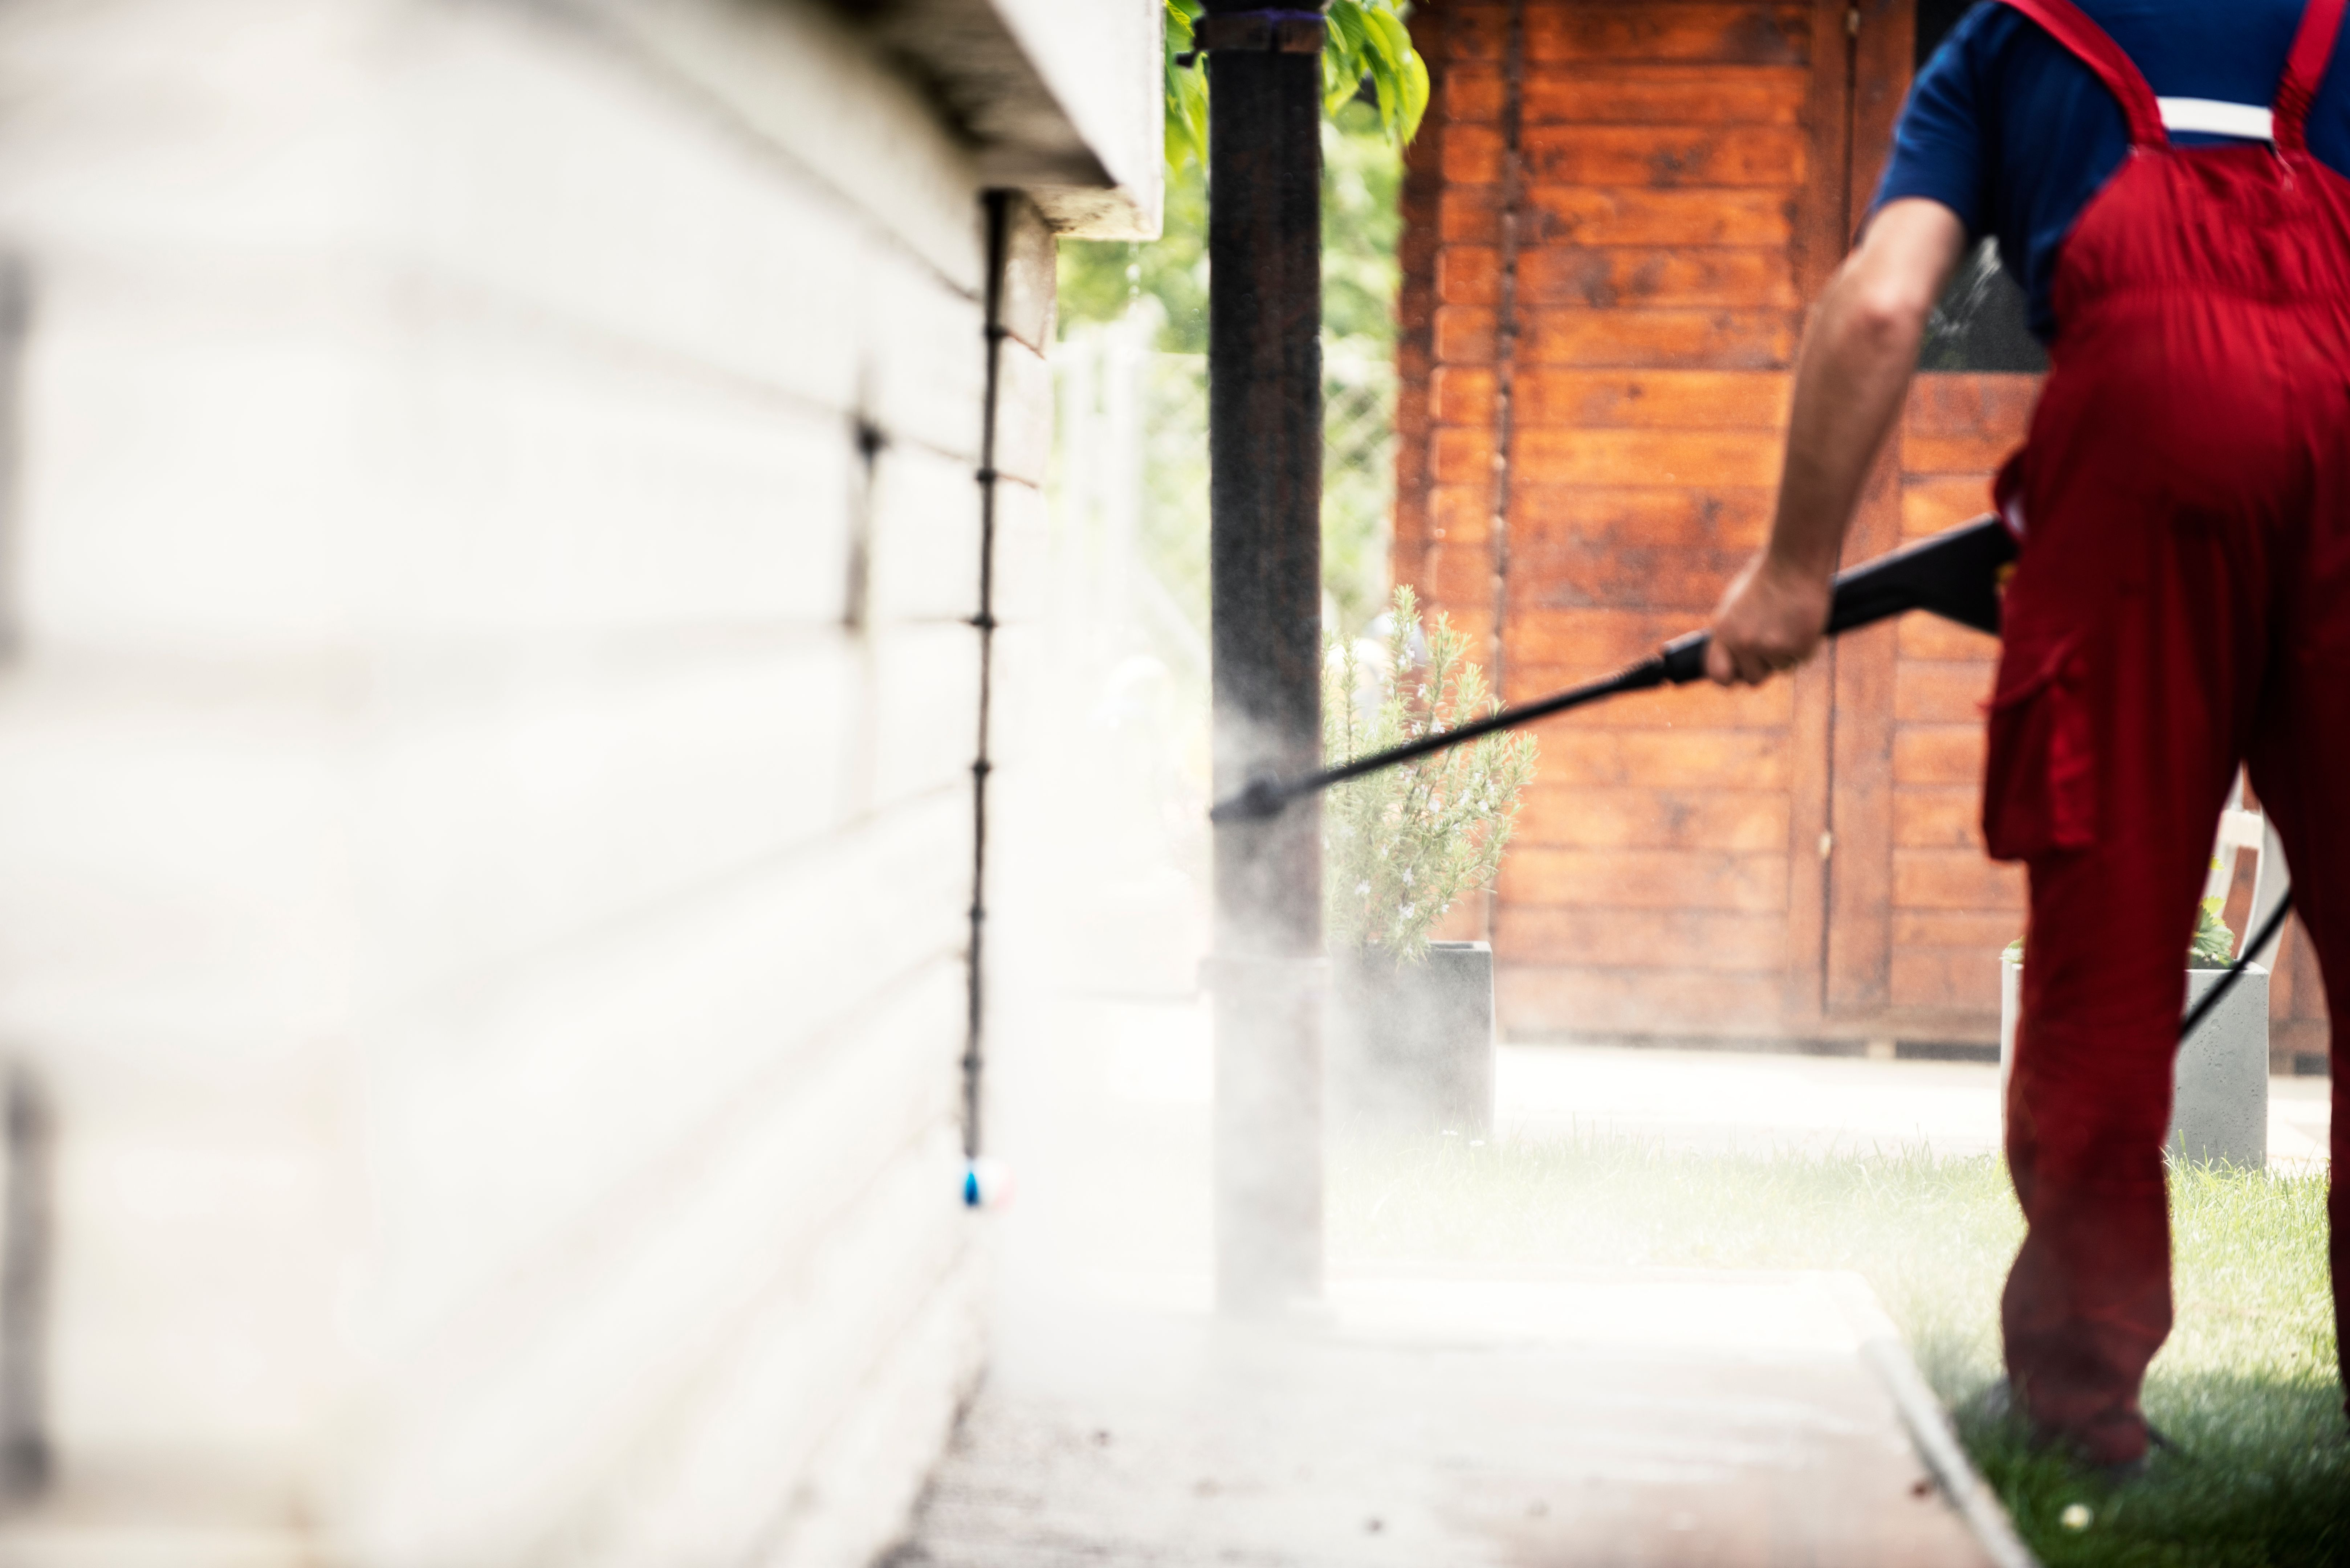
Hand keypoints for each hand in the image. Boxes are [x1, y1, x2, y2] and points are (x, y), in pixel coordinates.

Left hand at [1705, 553, 1831, 685]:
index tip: (1741, 672)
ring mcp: (1771, 647)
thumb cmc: (1767, 578)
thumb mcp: (1736, 606)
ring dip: (1787, 651)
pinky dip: (1806, 644)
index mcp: (1723, 633)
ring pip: (1781, 668)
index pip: (1718, 674)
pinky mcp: (1798, 646)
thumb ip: (1731, 635)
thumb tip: (1731, 661)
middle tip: (1775, 643)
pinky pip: (1802, 658)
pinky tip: (1803, 620)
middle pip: (1753, 679)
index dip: (1731, 677)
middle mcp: (1743, 643)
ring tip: (1789, 620)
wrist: (1794, 561)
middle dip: (1764, 667)